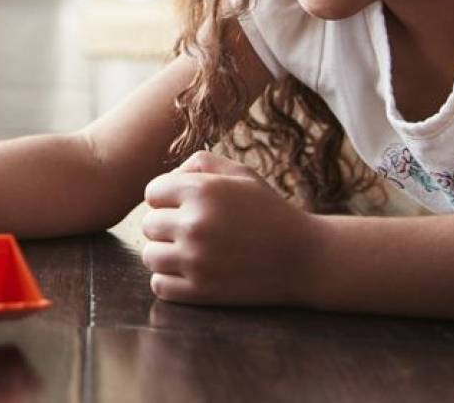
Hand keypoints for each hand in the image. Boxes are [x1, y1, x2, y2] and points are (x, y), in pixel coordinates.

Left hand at [140, 150, 319, 305]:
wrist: (305, 258)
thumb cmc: (269, 211)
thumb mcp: (241, 174)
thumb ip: (201, 163)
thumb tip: (169, 177)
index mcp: (201, 191)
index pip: (152, 193)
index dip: (167, 199)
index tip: (187, 207)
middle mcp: (194, 224)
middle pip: (148, 225)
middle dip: (166, 226)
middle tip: (193, 231)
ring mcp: (196, 260)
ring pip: (150, 255)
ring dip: (165, 254)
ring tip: (190, 252)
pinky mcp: (201, 291)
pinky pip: (159, 285)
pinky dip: (169, 280)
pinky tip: (191, 272)